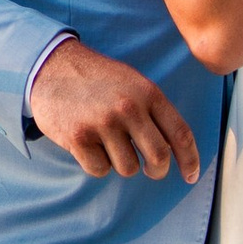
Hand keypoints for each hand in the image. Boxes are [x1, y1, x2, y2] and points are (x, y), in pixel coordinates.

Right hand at [28, 36, 200, 182]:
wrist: (52, 66)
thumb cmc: (97, 79)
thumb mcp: (133, 83)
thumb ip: (154, 111)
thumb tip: (175, 149)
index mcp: (148, 93)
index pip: (180, 134)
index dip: (190, 160)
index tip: (190, 177)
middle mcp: (128, 108)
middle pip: (158, 158)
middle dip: (157, 171)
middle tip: (150, 171)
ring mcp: (103, 123)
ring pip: (127, 168)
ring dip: (120, 162)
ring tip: (107, 142)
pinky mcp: (78, 138)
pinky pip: (99, 169)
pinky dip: (96, 163)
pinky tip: (89, 143)